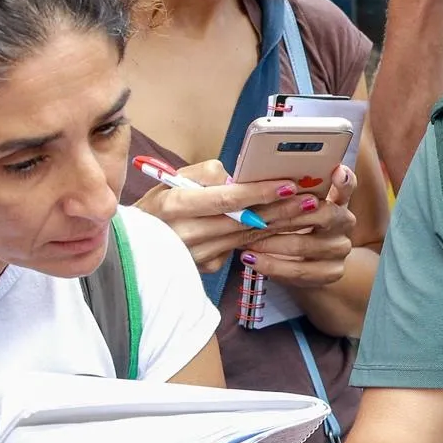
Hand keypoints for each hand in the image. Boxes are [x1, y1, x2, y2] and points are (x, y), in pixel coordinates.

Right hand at [133, 159, 304, 273]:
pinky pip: (238, 250)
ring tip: (306, 211)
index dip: (260, 193)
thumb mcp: (171, 181)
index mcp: (177, 206)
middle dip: (281, 211)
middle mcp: (187, 234)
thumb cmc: (156, 206)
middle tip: (311, 199)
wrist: (131, 247)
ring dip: (280, 225)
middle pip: (244, 222)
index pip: (228, 199)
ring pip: (247, 238)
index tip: (288, 185)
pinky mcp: (205, 268)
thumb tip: (236, 178)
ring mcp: (198, 256)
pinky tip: (285, 228)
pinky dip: (262, 239)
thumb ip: (205, 174)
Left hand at [242, 164, 357, 289]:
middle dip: (286, 215)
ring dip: (271, 243)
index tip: (336, 172)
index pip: (347, 185)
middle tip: (256, 216)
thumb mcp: (294, 207)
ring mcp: (341, 248)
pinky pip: (298, 270)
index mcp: (337, 200)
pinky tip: (252, 259)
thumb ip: (286, 193)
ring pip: (304, 245)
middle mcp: (345, 222)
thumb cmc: (295, 227)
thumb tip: (256, 181)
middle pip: (324, 214)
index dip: (344, 179)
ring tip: (245, 240)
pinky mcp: (332, 272)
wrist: (310, 263)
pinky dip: (271, 265)